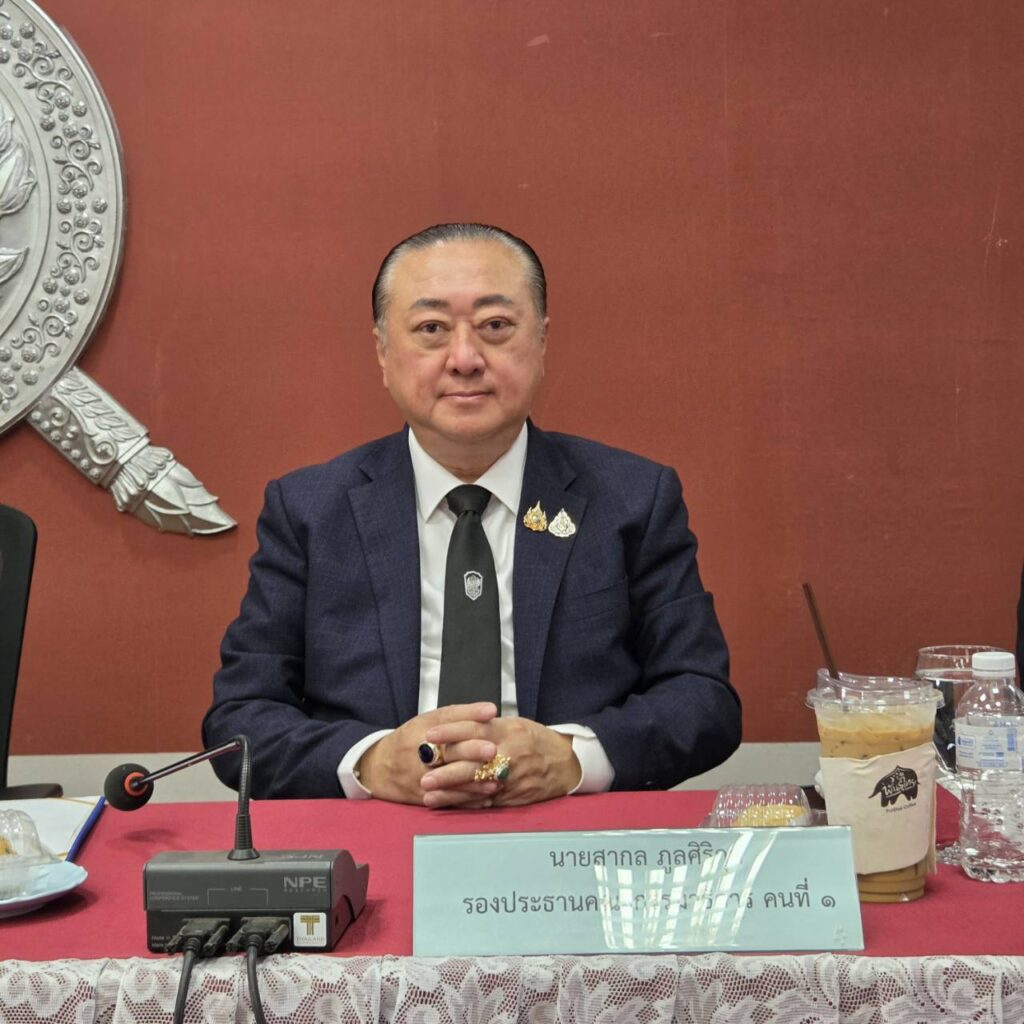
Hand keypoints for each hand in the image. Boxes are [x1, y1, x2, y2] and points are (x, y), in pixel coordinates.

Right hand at [356, 702, 499, 805]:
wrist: (378, 768)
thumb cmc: (410, 741)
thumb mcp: (428, 721)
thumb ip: (459, 715)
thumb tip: (491, 710)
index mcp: (421, 729)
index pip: (447, 719)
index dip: (470, 716)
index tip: (491, 714)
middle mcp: (418, 752)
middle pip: (448, 750)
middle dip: (471, 750)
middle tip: (493, 750)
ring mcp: (419, 777)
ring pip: (450, 780)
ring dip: (475, 781)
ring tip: (496, 780)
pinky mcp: (422, 797)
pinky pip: (448, 800)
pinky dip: (469, 800)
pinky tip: (487, 798)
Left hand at [421, 716, 581, 807]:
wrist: (565, 763)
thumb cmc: (536, 740)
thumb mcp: (515, 725)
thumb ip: (488, 726)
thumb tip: (457, 725)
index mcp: (509, 732)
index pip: (475, 728)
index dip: (451, 731)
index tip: (429, 734)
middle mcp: (511, 755)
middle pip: (474, 762)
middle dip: (447, 770)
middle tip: (423, 774)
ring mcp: (513, 779)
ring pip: (477, 786)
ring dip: (451, 792)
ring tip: (428, 794)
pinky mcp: (513, 797)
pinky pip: (486, 802)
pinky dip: (465, 804)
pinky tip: (448, 804)